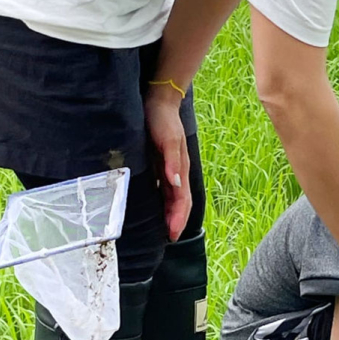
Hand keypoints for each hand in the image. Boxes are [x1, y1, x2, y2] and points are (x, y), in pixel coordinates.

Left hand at [145, 85, 192, 241]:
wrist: (159, 100)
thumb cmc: (162, 118)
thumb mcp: (168, 138)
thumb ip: (172, 160)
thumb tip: (175, 183)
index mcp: (180, 169)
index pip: (182, 200)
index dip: (178, 218)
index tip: (172, 234)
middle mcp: (177, 172)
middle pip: (180, 203)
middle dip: (176, 221)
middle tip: (169, 238)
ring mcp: (170, 169)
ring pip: (172, 198)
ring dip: (170, 214)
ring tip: (164, 230)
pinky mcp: (161, 165)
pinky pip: (164, 189)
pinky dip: (163, 202)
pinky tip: (156, 208)